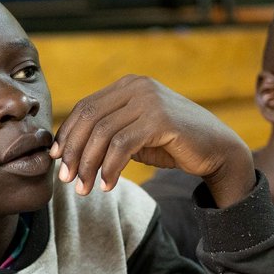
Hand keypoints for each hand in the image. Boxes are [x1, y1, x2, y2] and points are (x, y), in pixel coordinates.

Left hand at [51, 75, 254, 205]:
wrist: (217, 150)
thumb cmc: (172, 144)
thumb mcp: (134, 134)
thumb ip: (108, 133)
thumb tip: (68, 148)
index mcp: (128, 86)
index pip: (85, 108)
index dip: (66, 134)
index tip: (56, 158)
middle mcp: (137, 86)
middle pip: (89, 119)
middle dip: (73, 151)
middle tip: (66, 179)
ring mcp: (150, 100)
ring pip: (103, 134)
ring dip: (89, 165)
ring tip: (84, 188)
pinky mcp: (160, 120)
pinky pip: (122, 146)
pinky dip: (110, 169)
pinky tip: (108, 185)